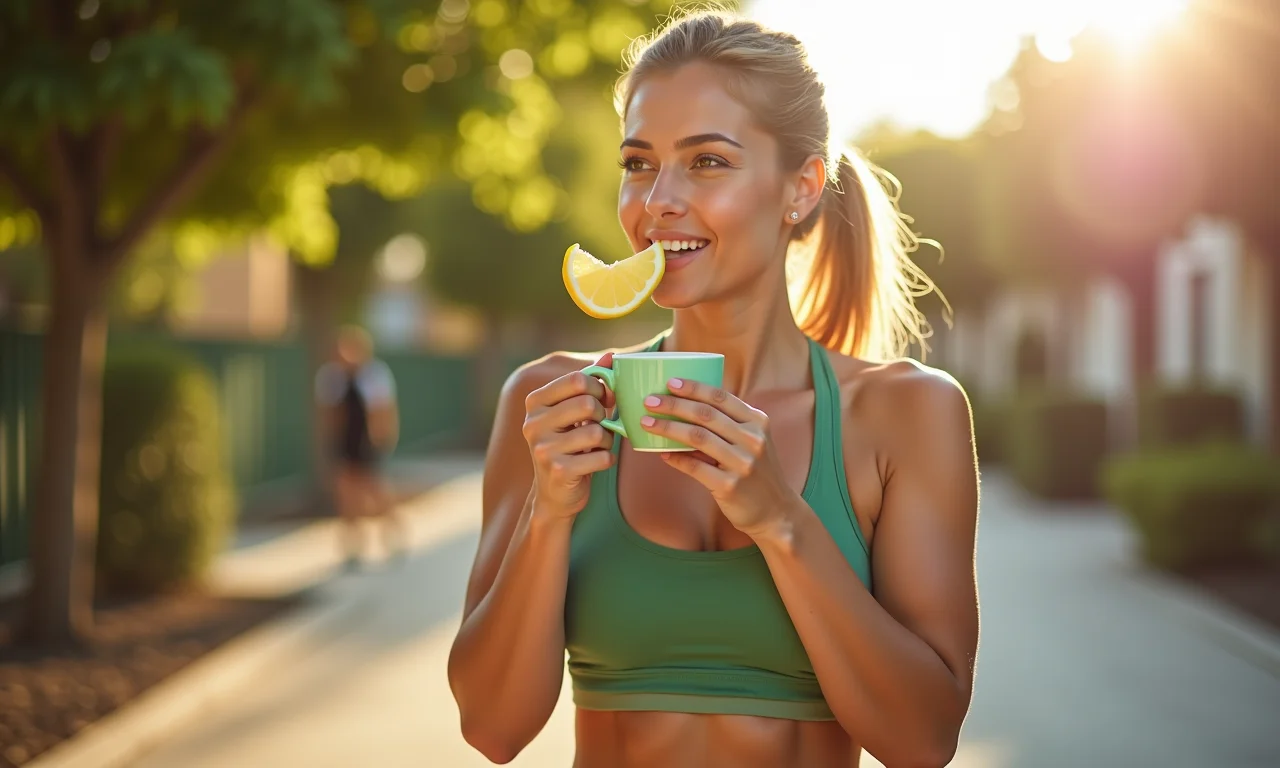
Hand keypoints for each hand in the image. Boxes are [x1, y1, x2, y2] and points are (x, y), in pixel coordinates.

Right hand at [522, 353, 615, 518]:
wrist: (555, 494)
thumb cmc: (570, 445)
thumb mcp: (575, 412)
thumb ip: (591, 383)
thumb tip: (611, 355)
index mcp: (535, 402)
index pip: (577, 379)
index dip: (599, 388)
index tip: (602, 400)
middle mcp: (533, 423)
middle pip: (587, 403)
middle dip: (603, 415)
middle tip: (600, 425)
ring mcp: (543, 448)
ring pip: (596, 431)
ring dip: (607, 440)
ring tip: (598, 446)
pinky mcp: (558, 471)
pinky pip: (601, 456)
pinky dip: (607, 460)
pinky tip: (597, 463)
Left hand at [640, 377, 796, 537]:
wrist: (776, 512)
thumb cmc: (757, 472)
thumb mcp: (752, 442)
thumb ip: (728, 425)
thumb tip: (686, 408)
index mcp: (758, 422)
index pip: (721, 397)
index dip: (694, 388)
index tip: (671, 383)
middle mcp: (753, 439)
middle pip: (706, 414)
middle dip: (674, 405)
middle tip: (650, 401)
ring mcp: (742, 463)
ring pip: (697, 437)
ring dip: (668, 428)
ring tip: (647, 422)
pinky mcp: (730, 486)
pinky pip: (695, 467)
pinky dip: (676, 458)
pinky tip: (660, 453)